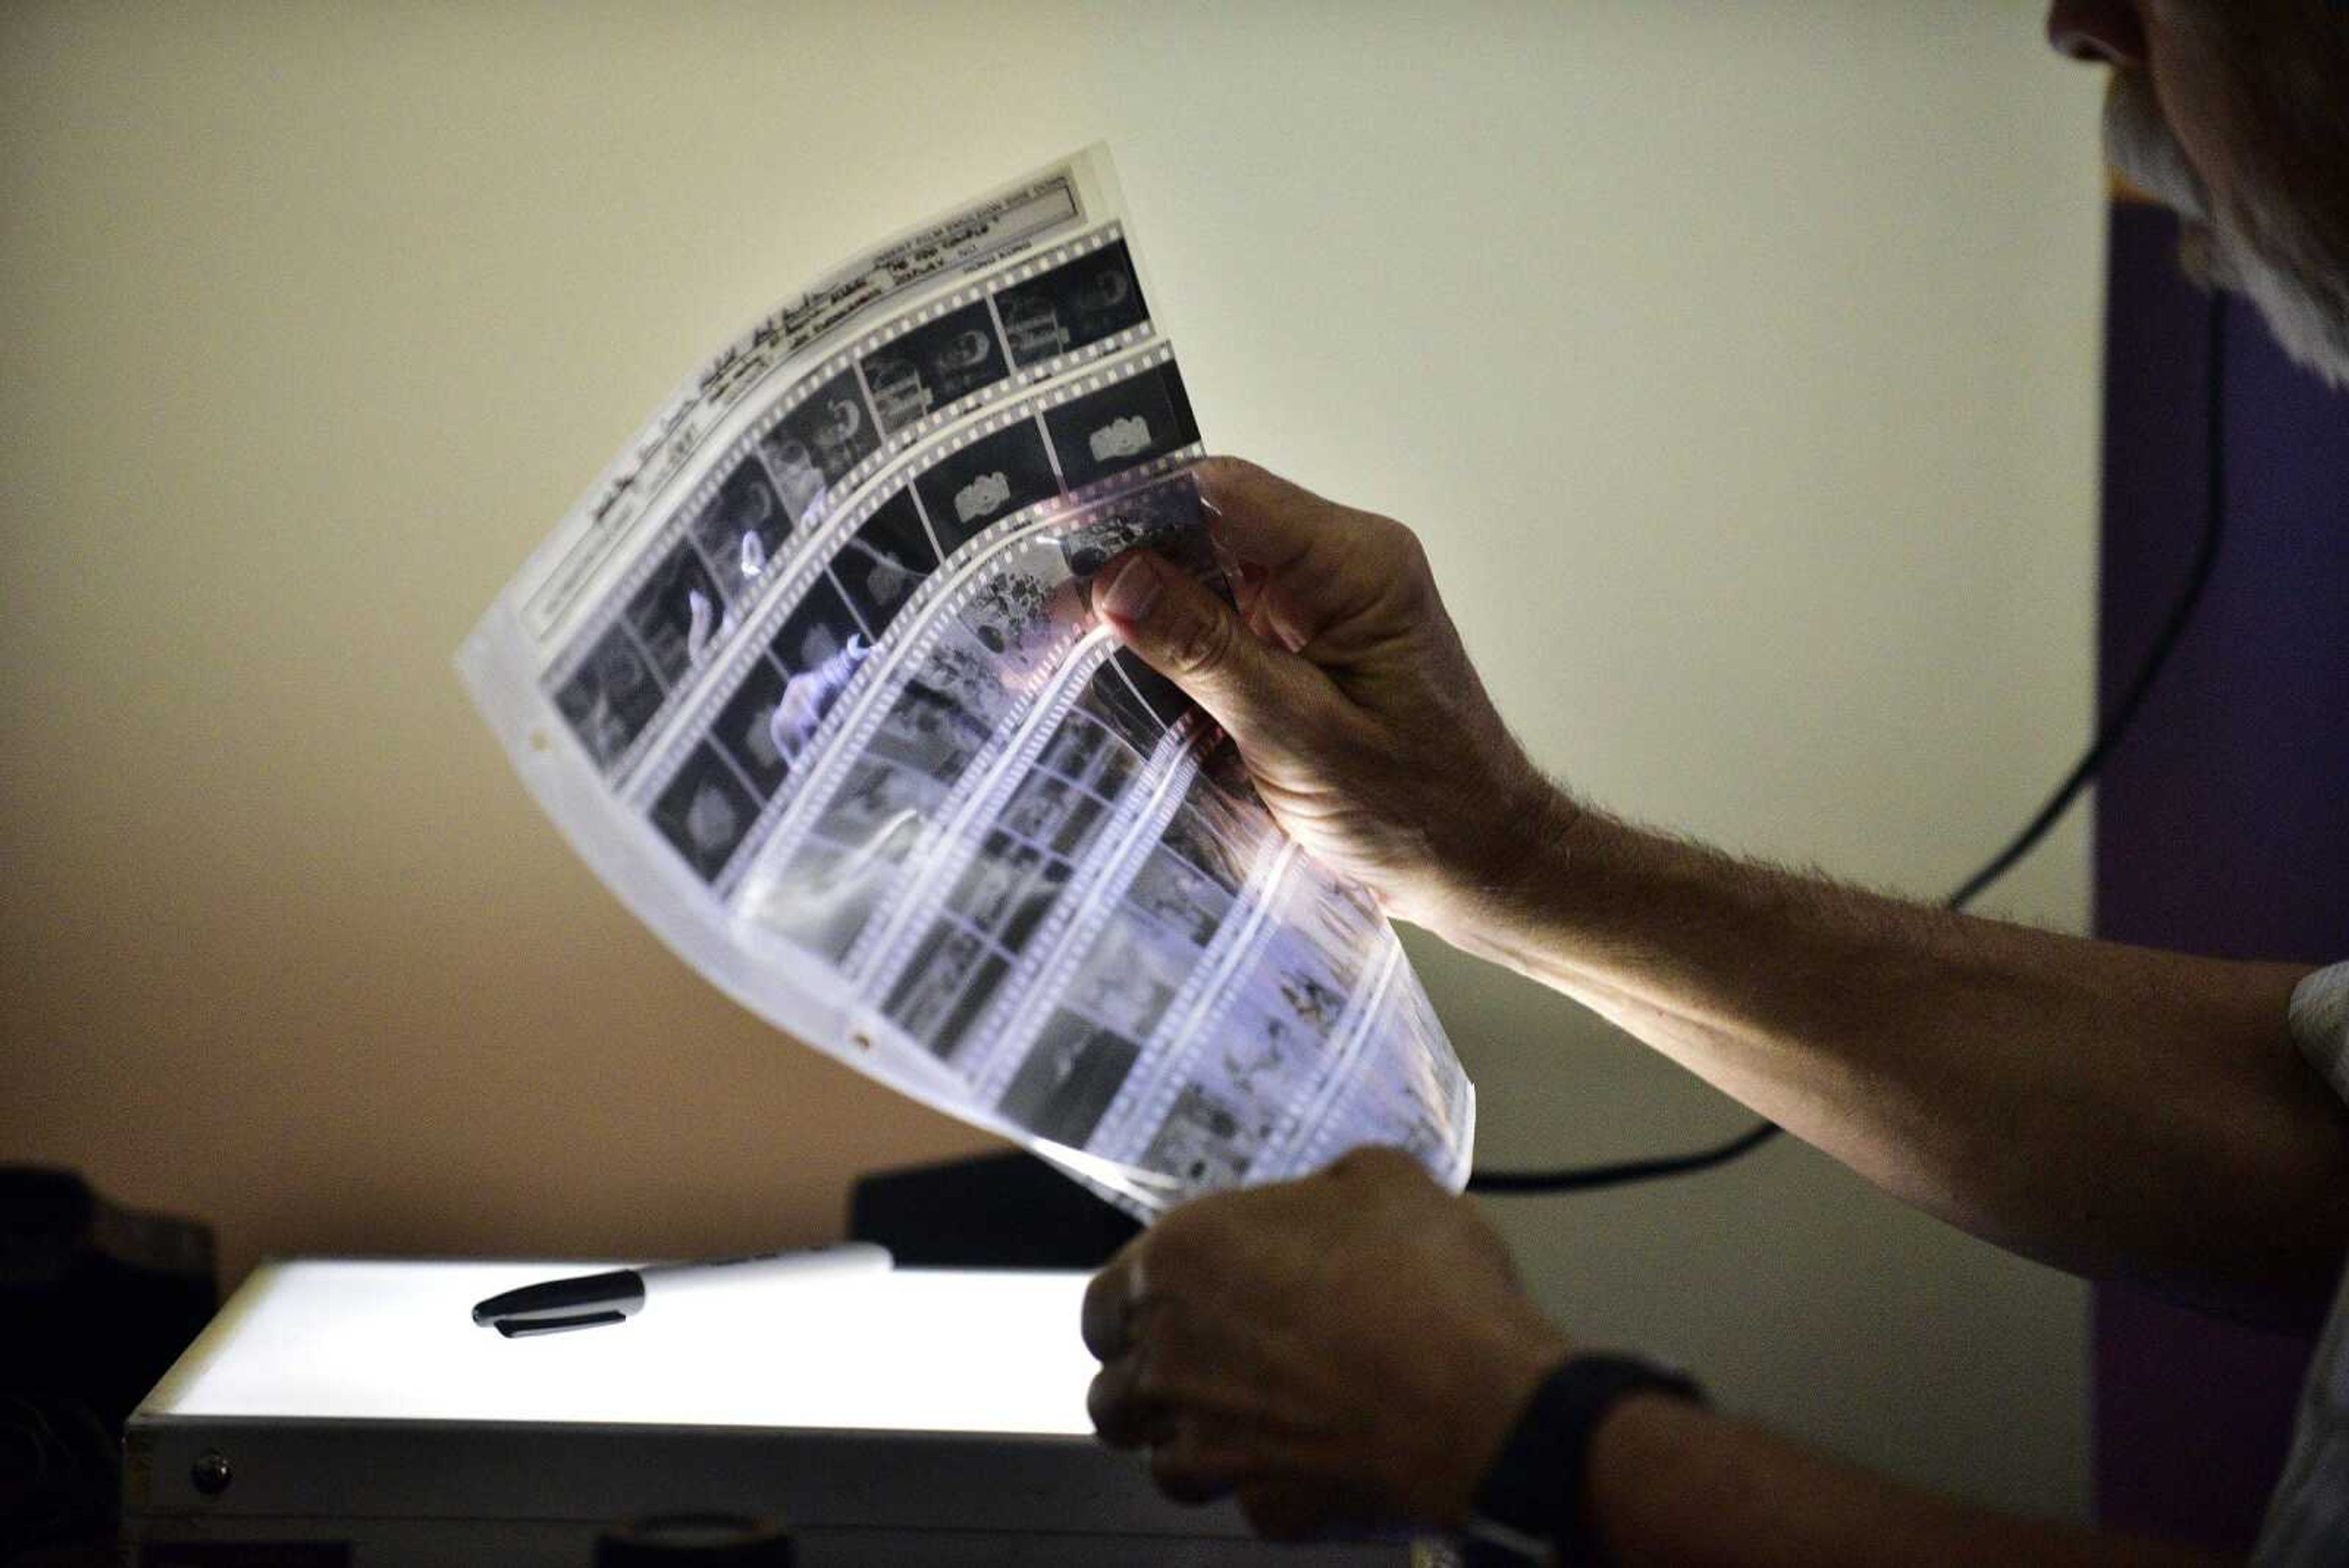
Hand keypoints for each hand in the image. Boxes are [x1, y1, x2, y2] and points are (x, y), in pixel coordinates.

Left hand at [1081, 1146, 1571, 1539]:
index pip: (1104, 1301)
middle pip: (1114, 1392)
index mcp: (1180, 1261)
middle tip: (1199, 1370)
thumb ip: (1330, 1185)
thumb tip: (1332, 1193)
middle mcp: (1171, 1357)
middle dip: (1147, 1384)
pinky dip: (1270, 1487)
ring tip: (1242, 1424)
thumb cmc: (1425, 1281)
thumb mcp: (1382, 1181)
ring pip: (1160, 1462)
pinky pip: (1246, 1502)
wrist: (1478, 1395)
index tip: (1169, 1308)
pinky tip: (1310, 1461)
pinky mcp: (1265, 1506)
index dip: (1134, 1307)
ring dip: (1191, 1444)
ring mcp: (1210, 1443)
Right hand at [1089, 457, 1565, 938]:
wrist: (1481, 866)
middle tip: (1040, 623)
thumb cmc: (1417, 810)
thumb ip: (1206, 652)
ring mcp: (1321, 606)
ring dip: (1138, 615)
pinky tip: (1114, 681)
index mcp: (1355, 565)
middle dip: (1122, 570)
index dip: (1132, 506)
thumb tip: (1116, 580)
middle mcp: (1338, 566)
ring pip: (1204, 578)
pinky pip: (1222, 624)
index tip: (1054, 537)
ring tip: (1055, 654)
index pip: (1224, 494)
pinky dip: (1169, 651)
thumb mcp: (1298, 734)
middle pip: (1205, 530)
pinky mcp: (1304, 648)